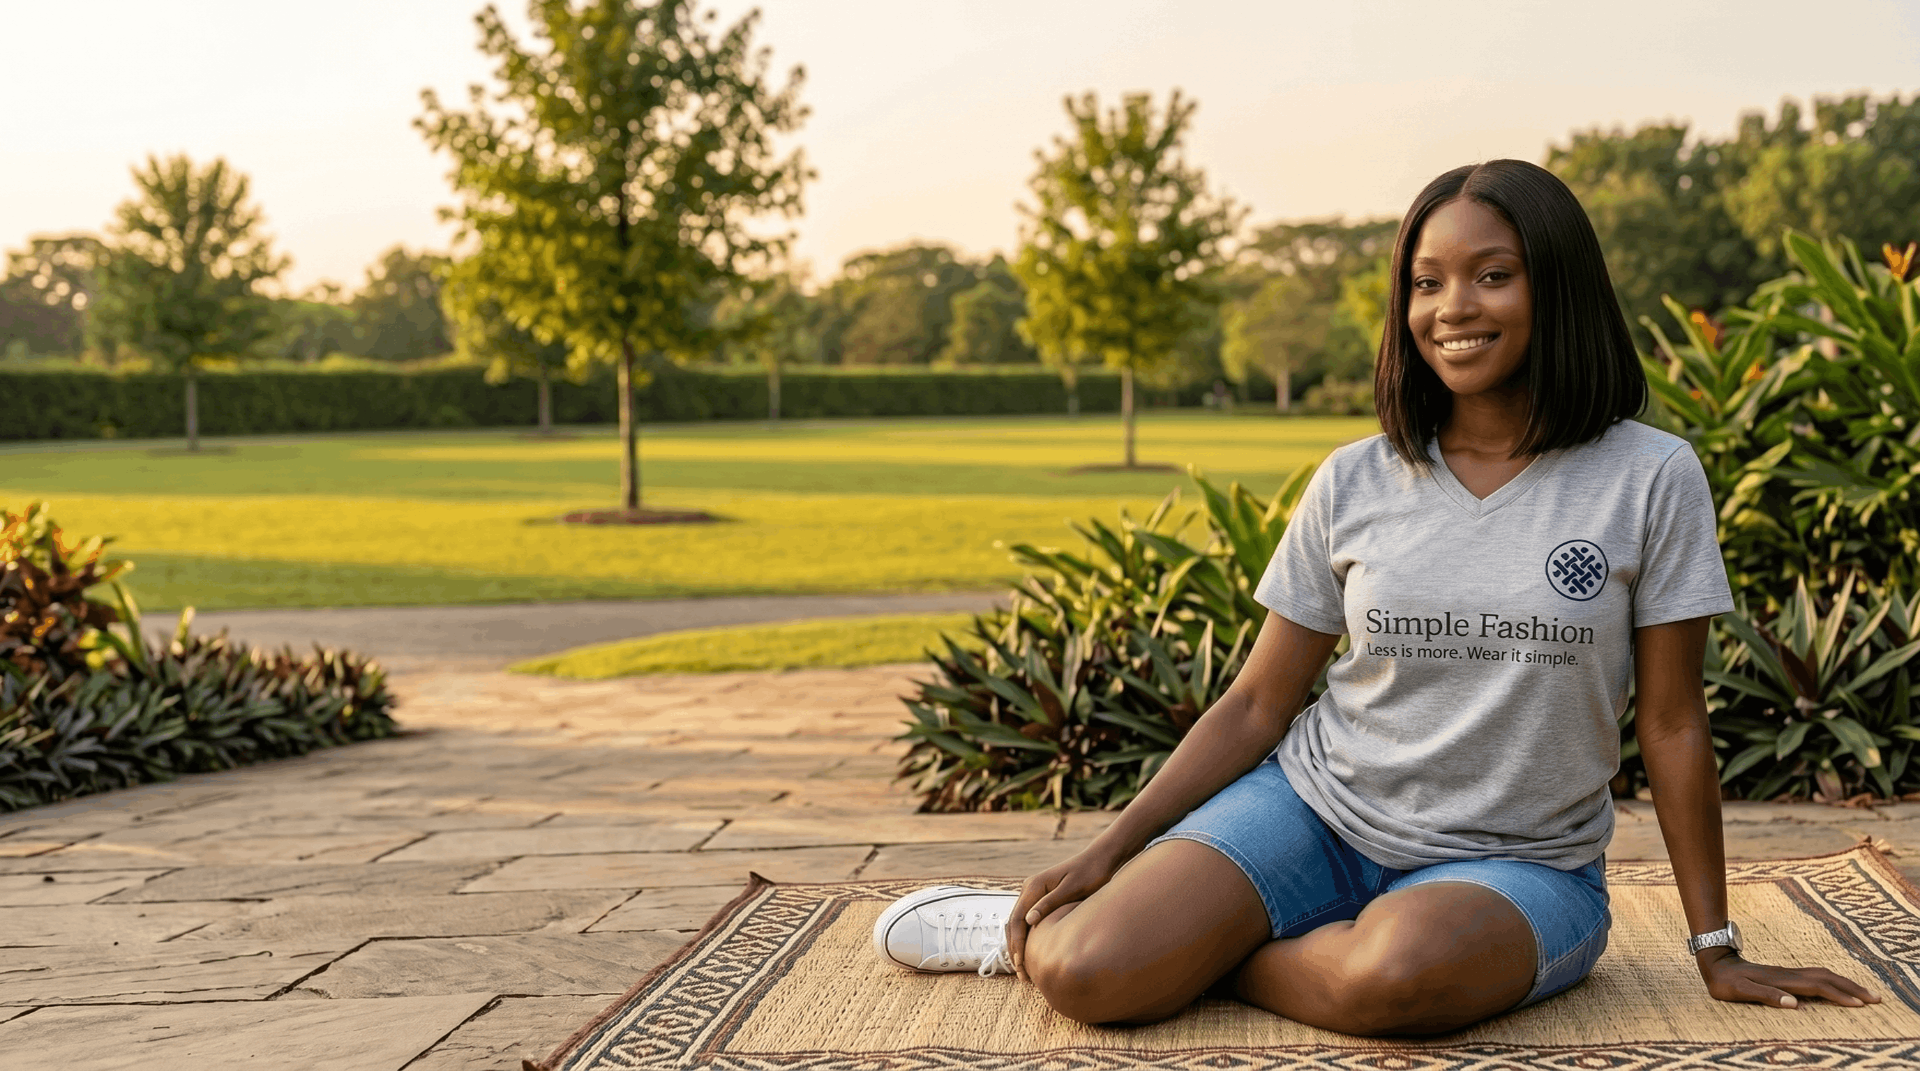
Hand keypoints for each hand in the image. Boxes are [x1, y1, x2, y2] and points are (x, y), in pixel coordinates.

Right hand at [1004, 842, 1127, 982]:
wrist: (1100, 860)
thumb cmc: (1089, 874)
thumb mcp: (1071, 889)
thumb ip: (1049, 904)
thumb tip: (1028, 921)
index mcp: (1033, 886)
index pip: (1017, 919)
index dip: (1017, 943)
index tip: (1021, 963)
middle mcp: (1029, 889)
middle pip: (1013, 923)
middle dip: (1015, 948)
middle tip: (1021, 974)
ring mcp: (1034, 894)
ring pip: (1018, 924)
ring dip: (1019, 945)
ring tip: (1024, 969)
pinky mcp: (1042, 899)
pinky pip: (1028, 921)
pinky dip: (1027, 938)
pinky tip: (1033, 953)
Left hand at [1698, 948, 1881, 1008]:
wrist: (1715, 961)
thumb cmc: (1726, 981)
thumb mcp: (1739, 991)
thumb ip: (1765, 996)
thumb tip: (1793, 1004)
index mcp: (1782, 980)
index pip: (1817, 987)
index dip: (1838, 995)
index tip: (1858, 1004)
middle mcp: (1789, 974)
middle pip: (1827, 978)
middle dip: (1852, 988)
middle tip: (1876, 998)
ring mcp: (1788, 973)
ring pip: (1824, 975)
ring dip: (1846, 983)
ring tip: (1866, 993)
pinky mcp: (1786, 974)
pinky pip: (1816, 976)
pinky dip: (1833, 981)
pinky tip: (1839, 987)